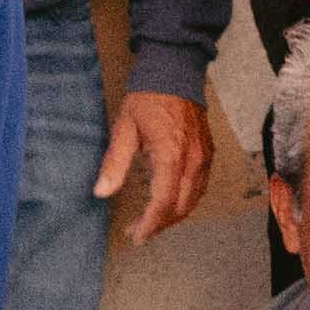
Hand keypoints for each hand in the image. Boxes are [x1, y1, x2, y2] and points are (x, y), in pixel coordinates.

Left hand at [98, 87, 219, 245]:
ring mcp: (204, 157)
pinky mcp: (208, 153)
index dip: (149, 223)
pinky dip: (186, 201)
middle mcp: (193, 160)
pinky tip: (171, 202)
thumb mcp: (124, 128)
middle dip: (160, 224)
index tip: (135, 236)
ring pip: (194, 199)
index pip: (163, 201)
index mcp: (171, 155)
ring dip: (174, 215)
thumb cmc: (147, 99)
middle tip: (138, 231)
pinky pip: (201, 186)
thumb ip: (114, 162)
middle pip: (181, 206)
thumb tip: (101, 192)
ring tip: (152, 222)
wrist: (175, 73)